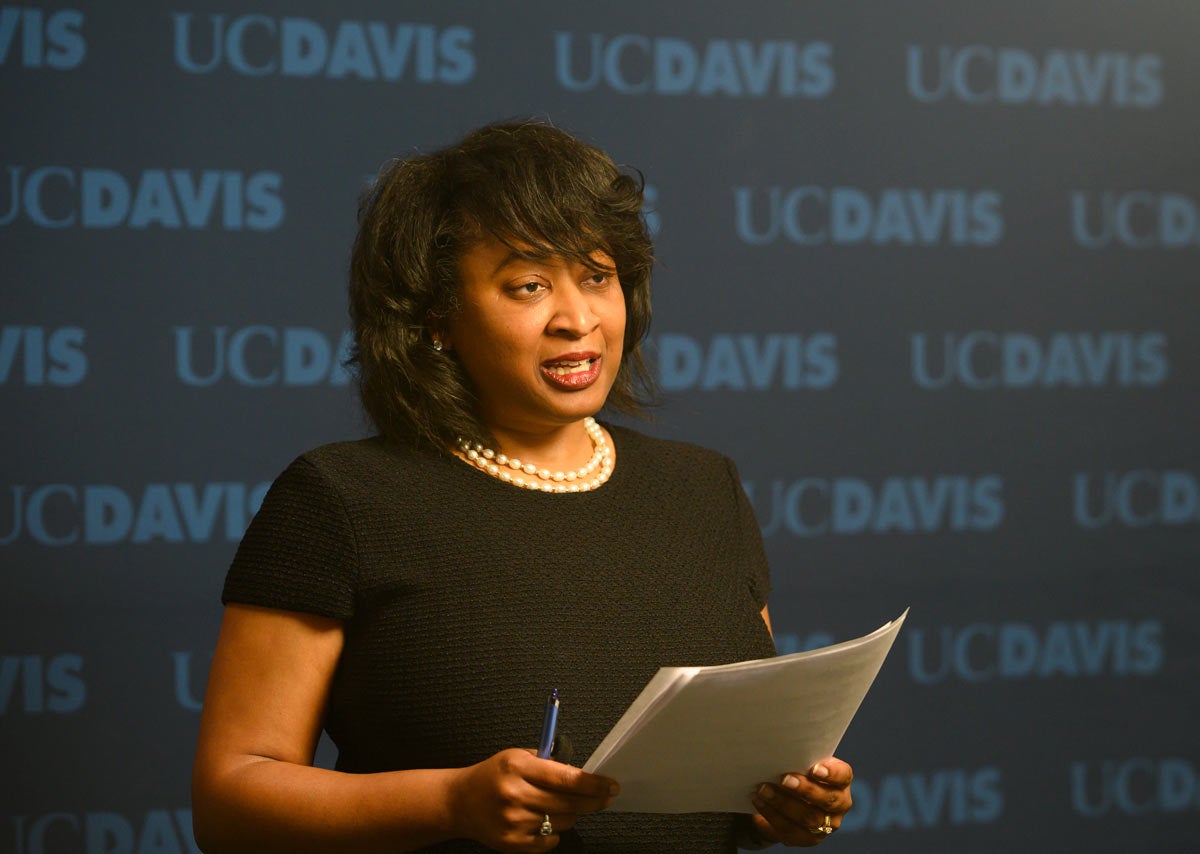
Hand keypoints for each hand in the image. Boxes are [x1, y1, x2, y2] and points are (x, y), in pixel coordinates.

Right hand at [448, 748, 618, 851]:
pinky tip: (542, 821)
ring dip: (570, 815)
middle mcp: (516, 794)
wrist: (459, 802)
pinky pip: (550, 841)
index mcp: (518, 767)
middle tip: (606, 797)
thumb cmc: (493, 776)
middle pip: (569, 803)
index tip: (611, 785)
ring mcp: (513, 821)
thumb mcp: (517, 757)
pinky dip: (554, 832)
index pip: (567, 777)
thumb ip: (548, 763)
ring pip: (563, 822)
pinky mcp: (512, 843)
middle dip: (594, 801)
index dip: (594, 783)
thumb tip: (583, 773)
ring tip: (558, 806)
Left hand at [747, 757, 852, 847]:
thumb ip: (799, 759)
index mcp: (841, 782)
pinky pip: (789, 831)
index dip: (832, 774)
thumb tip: (781, 753)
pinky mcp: (808, 839)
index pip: (844, 776)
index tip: (814, 768)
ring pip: (808, 819)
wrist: (787, 798)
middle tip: (784, 779)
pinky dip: (771, 815)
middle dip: (805, 790)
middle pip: (827, 800)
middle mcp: (839, 806)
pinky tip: (759, 802)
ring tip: (763, 789)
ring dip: (783, 803)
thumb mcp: (801, 763)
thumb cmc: (797, 772)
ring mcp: (825, 825)